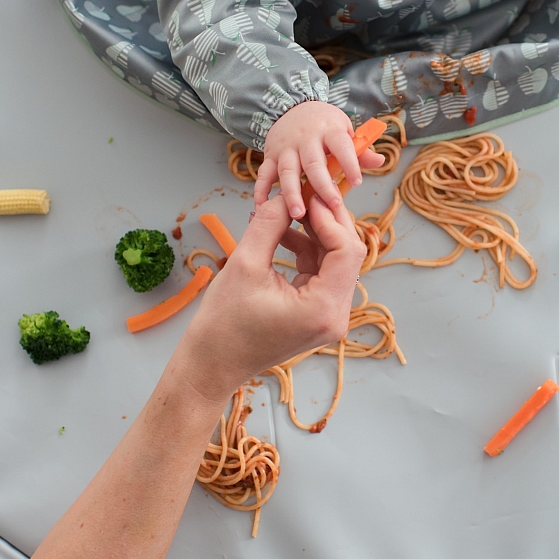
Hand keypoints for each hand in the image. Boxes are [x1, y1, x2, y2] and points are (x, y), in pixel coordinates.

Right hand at [172, 195, 364, 401]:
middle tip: (304, 194)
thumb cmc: (223, 323)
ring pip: (335, 262)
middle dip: (327, 221)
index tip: (307, 195)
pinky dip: (307, 251)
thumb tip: (287, 195)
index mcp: (322, 308)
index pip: (346, 250)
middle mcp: (335, 316)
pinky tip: (284, 234)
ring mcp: (328, 318)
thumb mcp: (245, 263)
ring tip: (289, 211)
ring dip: (316, 234)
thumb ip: (270, 223)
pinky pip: (322, 274)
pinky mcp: (317, 315)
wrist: (212, 364)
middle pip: (347, 256)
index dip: (329, 217)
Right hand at [254, 100, 384, 218]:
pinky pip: (264, 174)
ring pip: (287, 172)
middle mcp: (305, 138)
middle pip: (313, 163)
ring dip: (292, 194)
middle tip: (332, 206)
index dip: (349, 163)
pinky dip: (262, 191)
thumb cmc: (324, 124)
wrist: (293, 106)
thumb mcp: (344, 129)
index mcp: (329, 130)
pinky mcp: (270, 155)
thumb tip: (380, 161)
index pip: (341, 146)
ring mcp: (285, 148)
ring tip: (298, 215)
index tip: (357, 182)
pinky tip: (262, 207)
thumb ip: (359, 150)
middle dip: (322, 186)